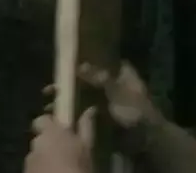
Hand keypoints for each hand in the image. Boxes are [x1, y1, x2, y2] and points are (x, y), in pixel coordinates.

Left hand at [23, 107, 95, 172]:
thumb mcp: (87, 147)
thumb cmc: (77, 166)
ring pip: (37, 154)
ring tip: (58, 167)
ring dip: (45, 157)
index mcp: (51, 132)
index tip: (60, 129)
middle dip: (49, 143)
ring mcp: (29, 160)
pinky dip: (41, 169)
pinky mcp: (26, 172)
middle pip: (40, 138)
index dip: (49, 123)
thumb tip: (90, 109)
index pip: (42, 119)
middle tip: (63, 152)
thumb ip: (86, 127)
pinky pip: (34, 167)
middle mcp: (36, 143)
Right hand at [43, 61, 162, 153]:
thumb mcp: (117, 90)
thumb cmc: (134, 109)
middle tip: (52, 88)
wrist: (144, 138)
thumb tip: (80, 65)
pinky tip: (59, 114)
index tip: (70, 58)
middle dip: (71, 81)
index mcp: (123, 73)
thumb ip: (100, 77)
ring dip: (69, 98)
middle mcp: (113, 84)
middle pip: (89, 78)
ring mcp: (107, 100)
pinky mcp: (102, 116)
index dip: (89, 57)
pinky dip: (73, 111)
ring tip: (51, 103)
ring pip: (84, 95)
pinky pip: (85, 110)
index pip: (104, 59)